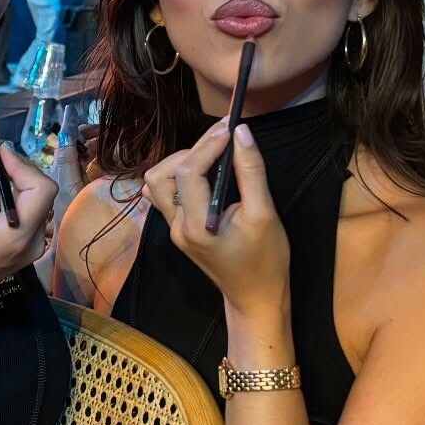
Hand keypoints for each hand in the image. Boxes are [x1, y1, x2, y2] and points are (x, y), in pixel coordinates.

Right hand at [0, 137, 57, 320]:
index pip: (42, 188)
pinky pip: (29, 215)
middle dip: (20, 170)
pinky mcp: (22, 251)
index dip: (22, 164)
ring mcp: (31, 249)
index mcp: (19, 235)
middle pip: (43, 194)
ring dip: (18, 182)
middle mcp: (34, 243)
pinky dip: (16, 197)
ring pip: (38, 203)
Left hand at [142, 118, 290, 316]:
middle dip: (194, 150)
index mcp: (196, 225)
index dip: (208, 144)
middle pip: (164, 173)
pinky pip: (164, 195)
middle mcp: (177, 226)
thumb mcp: (265, 213)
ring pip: (158, 182)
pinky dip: (177, 177)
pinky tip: (201, 173)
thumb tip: (242, 133)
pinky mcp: (178, 229)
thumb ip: (251, 172)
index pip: (189, 170)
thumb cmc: (266, 259)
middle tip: (224, 138)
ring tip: (213, 155)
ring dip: (182, 162)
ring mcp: (174, 229)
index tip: (231, 128)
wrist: (255, 296)